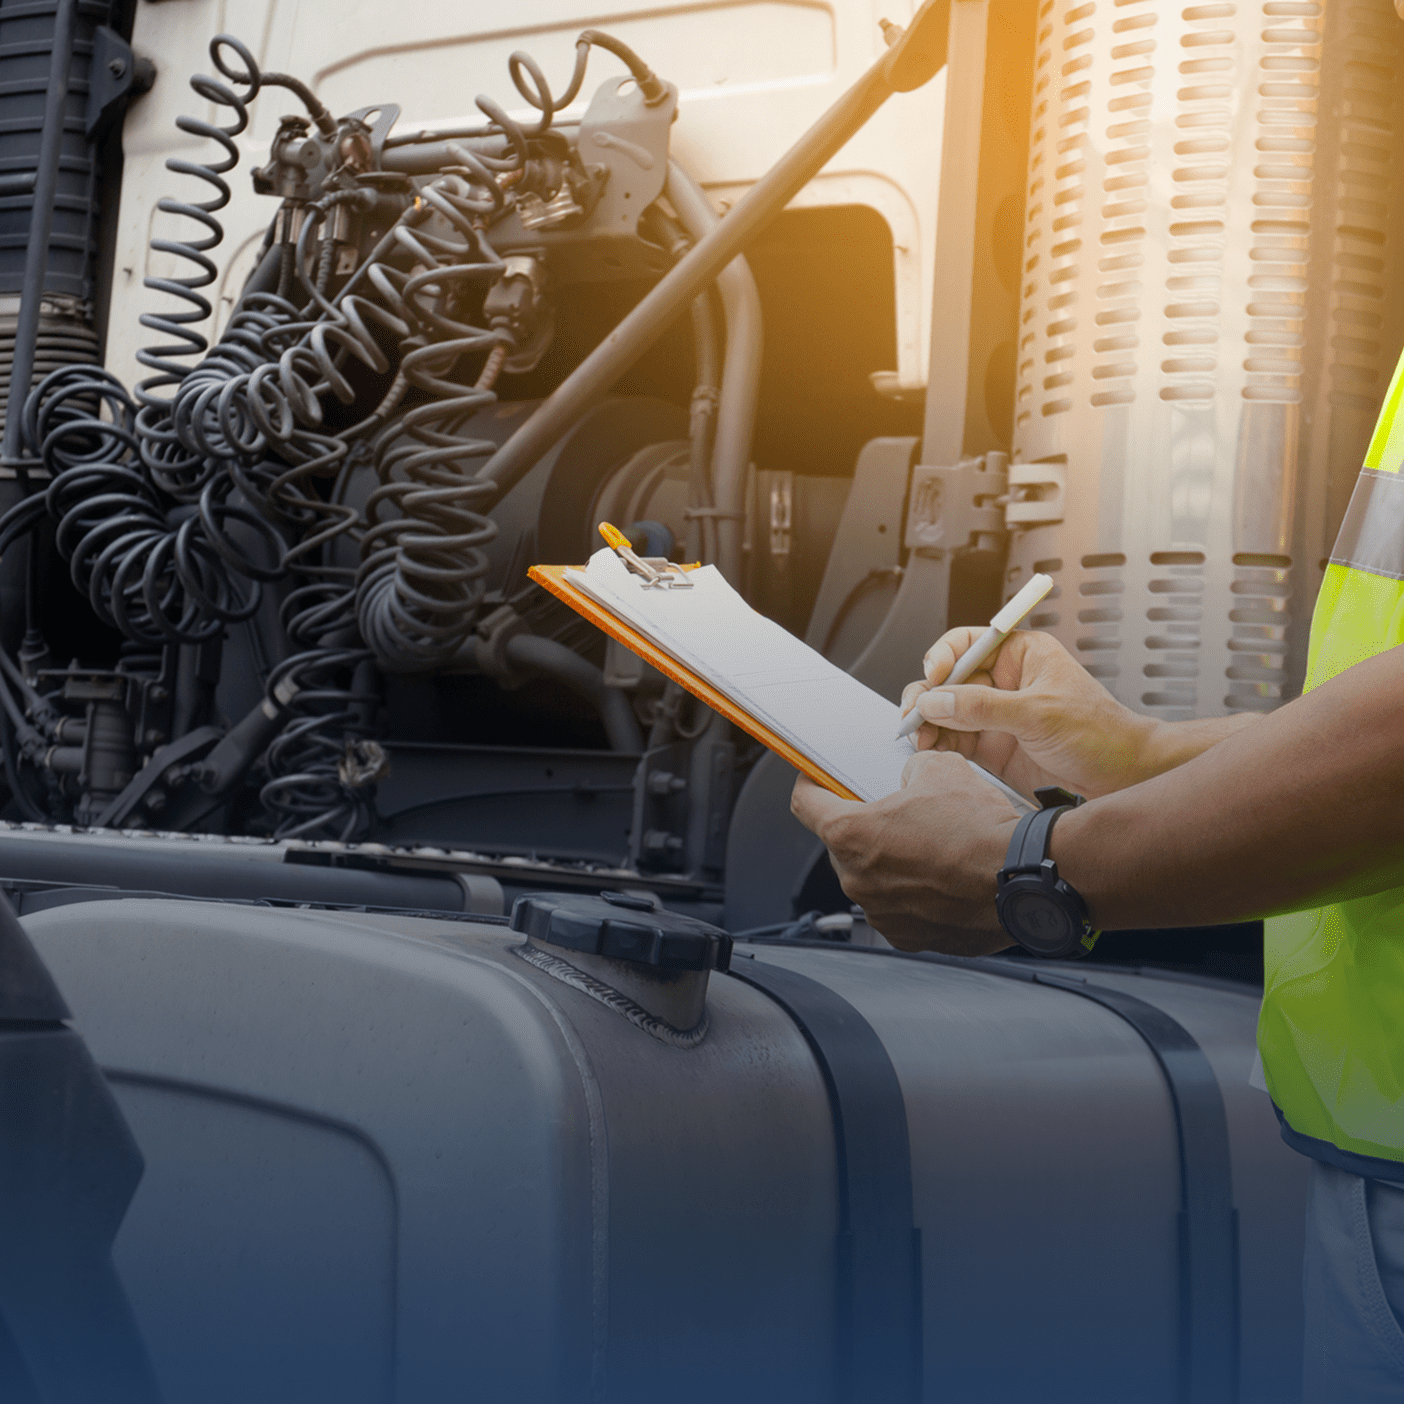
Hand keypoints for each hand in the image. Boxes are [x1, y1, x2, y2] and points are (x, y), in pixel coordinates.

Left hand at [790, 751, 1019, 954]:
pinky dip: (914, 894)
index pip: (805, 804)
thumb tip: (910, 779)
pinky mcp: (908, 937)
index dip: (810, 786)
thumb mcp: (939, 768)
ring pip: (873, 879)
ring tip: (933, 848)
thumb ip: (909, 771)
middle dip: (866, 828)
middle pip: (843, 845)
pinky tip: (944, 878)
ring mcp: (882, 913)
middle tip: (899, 815)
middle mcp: (857, 880)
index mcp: (851, 834)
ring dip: (892, 863)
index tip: (816, 782)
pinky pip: (899, 908)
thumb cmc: (980, 829)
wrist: (1023, 878)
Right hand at [899, 628, 1160, 799]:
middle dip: (927, 696)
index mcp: (1021, 655)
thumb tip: (937, 701)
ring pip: (945, 712)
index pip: (967, 644)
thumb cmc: (1102, 734)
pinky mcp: (992, 747)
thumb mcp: (1040, 713)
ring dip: (927, 724)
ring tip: (920, 739)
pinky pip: (953, 740)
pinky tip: (932, 752)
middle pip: (948, 680)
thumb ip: (984, 707)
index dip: (943, 658)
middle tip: (915, 716)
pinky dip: (937, 745)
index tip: (933, 678)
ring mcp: (995, 716)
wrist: (1123, 778)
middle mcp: (1003, 682)